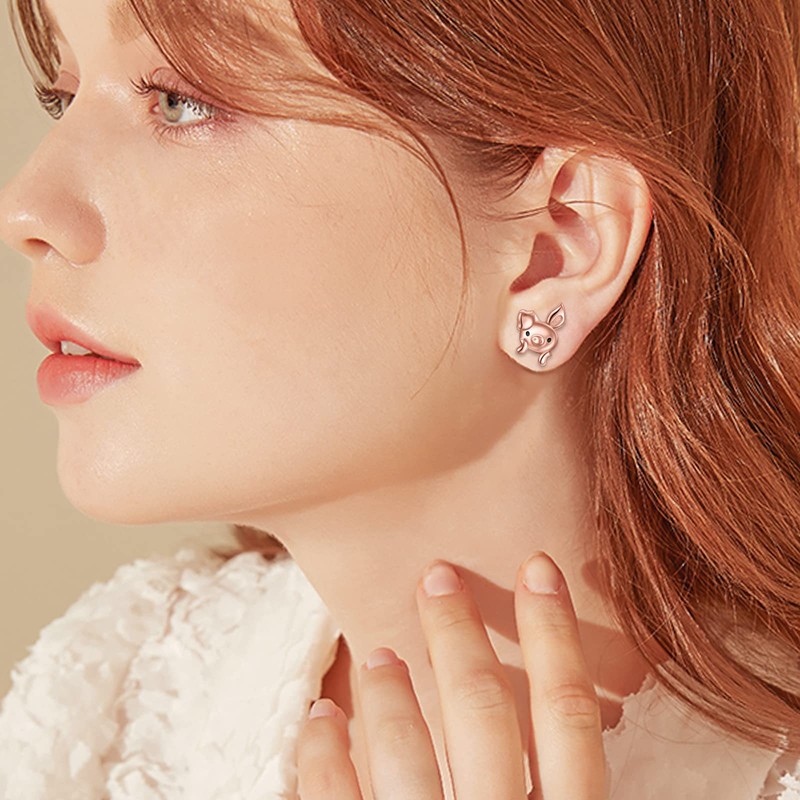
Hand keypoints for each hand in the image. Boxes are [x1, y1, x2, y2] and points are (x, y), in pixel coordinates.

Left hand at [296, 551, 608, 799]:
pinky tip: (321, 718)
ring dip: (388, 690)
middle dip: (458, 636)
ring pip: (408, 751)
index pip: (567, 715)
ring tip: (376, 653)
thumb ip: (564, 781)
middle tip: (436, 577)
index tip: (538, 565)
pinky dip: (324, 754)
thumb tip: (560, 700)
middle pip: (483, 713)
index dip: (555, 633)